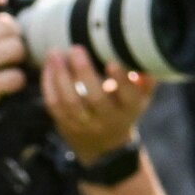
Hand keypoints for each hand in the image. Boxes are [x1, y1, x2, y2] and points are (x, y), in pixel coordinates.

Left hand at [38, 44, 151, 160]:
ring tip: (55, 52)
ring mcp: (84, 123)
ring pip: (69, 101)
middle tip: (75, 48)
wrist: (104, 147)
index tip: (112, 62)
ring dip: (60, 75)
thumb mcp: (140, 99)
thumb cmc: (123, 110)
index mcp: (129, 109)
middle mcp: (107, 118)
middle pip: (94, 97)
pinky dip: (48, 83)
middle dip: (83, 71)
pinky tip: (48, 65)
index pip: (128, 96)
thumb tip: (146, 58)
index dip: (121, 81)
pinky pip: (53, 104)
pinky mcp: (65, 123)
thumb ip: (145, 79)